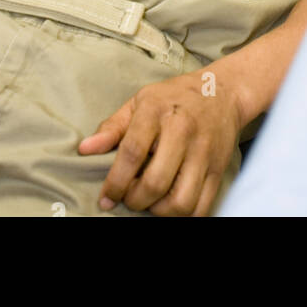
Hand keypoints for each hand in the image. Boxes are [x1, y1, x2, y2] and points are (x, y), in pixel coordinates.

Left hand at [78, 69, 242, 216]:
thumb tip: (85, 149)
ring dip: (159, 212)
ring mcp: (204, 152)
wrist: (221, 91)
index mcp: (157, 111)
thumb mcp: (140, 101)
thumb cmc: (173, 97)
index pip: (132, 153)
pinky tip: (170, 205)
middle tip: (129, 198)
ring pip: (180, 202)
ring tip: (150, 202)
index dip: (115, 182)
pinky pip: (202, 207)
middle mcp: (182, 131)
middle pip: (155, 183)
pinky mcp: (218, 169)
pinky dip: (183, 216)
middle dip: (136, 201)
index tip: (106, 198)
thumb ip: (112, 127)